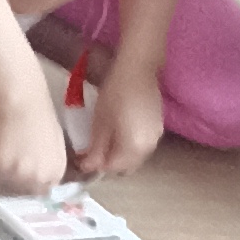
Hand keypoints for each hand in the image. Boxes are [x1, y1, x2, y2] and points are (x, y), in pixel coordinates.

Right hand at [0, 67, 69, 193]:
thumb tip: (44, 180)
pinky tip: (0, 147)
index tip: (31, 178)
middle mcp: (34, 179)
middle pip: (24, 191)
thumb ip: (51, 167)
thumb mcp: (56, 147)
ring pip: (7, 182)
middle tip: (17, 169)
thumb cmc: (44, 118)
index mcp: (53, 174)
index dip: (37, 185)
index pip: (44, 192)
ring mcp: (13, 174)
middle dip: (21, 183)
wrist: (23, 103)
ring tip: (7, 157)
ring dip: (7, 174)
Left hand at [77, 61, 166, 181]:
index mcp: (133, 148)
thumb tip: (88, 167)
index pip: (113, 169)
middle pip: (127, 167)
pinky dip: (129, 147)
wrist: (138, 70)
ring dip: (119, 156)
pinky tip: (118, 134)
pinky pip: (142, 147)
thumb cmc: (115, 93)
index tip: (82, 160)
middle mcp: (148, 148)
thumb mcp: (100, 122)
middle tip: (91, 153)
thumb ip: (96, 147)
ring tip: (103, 143)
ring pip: (135, 158)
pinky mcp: (157, 128)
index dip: (96, 167)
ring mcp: (155, 138)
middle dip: (109, 165)